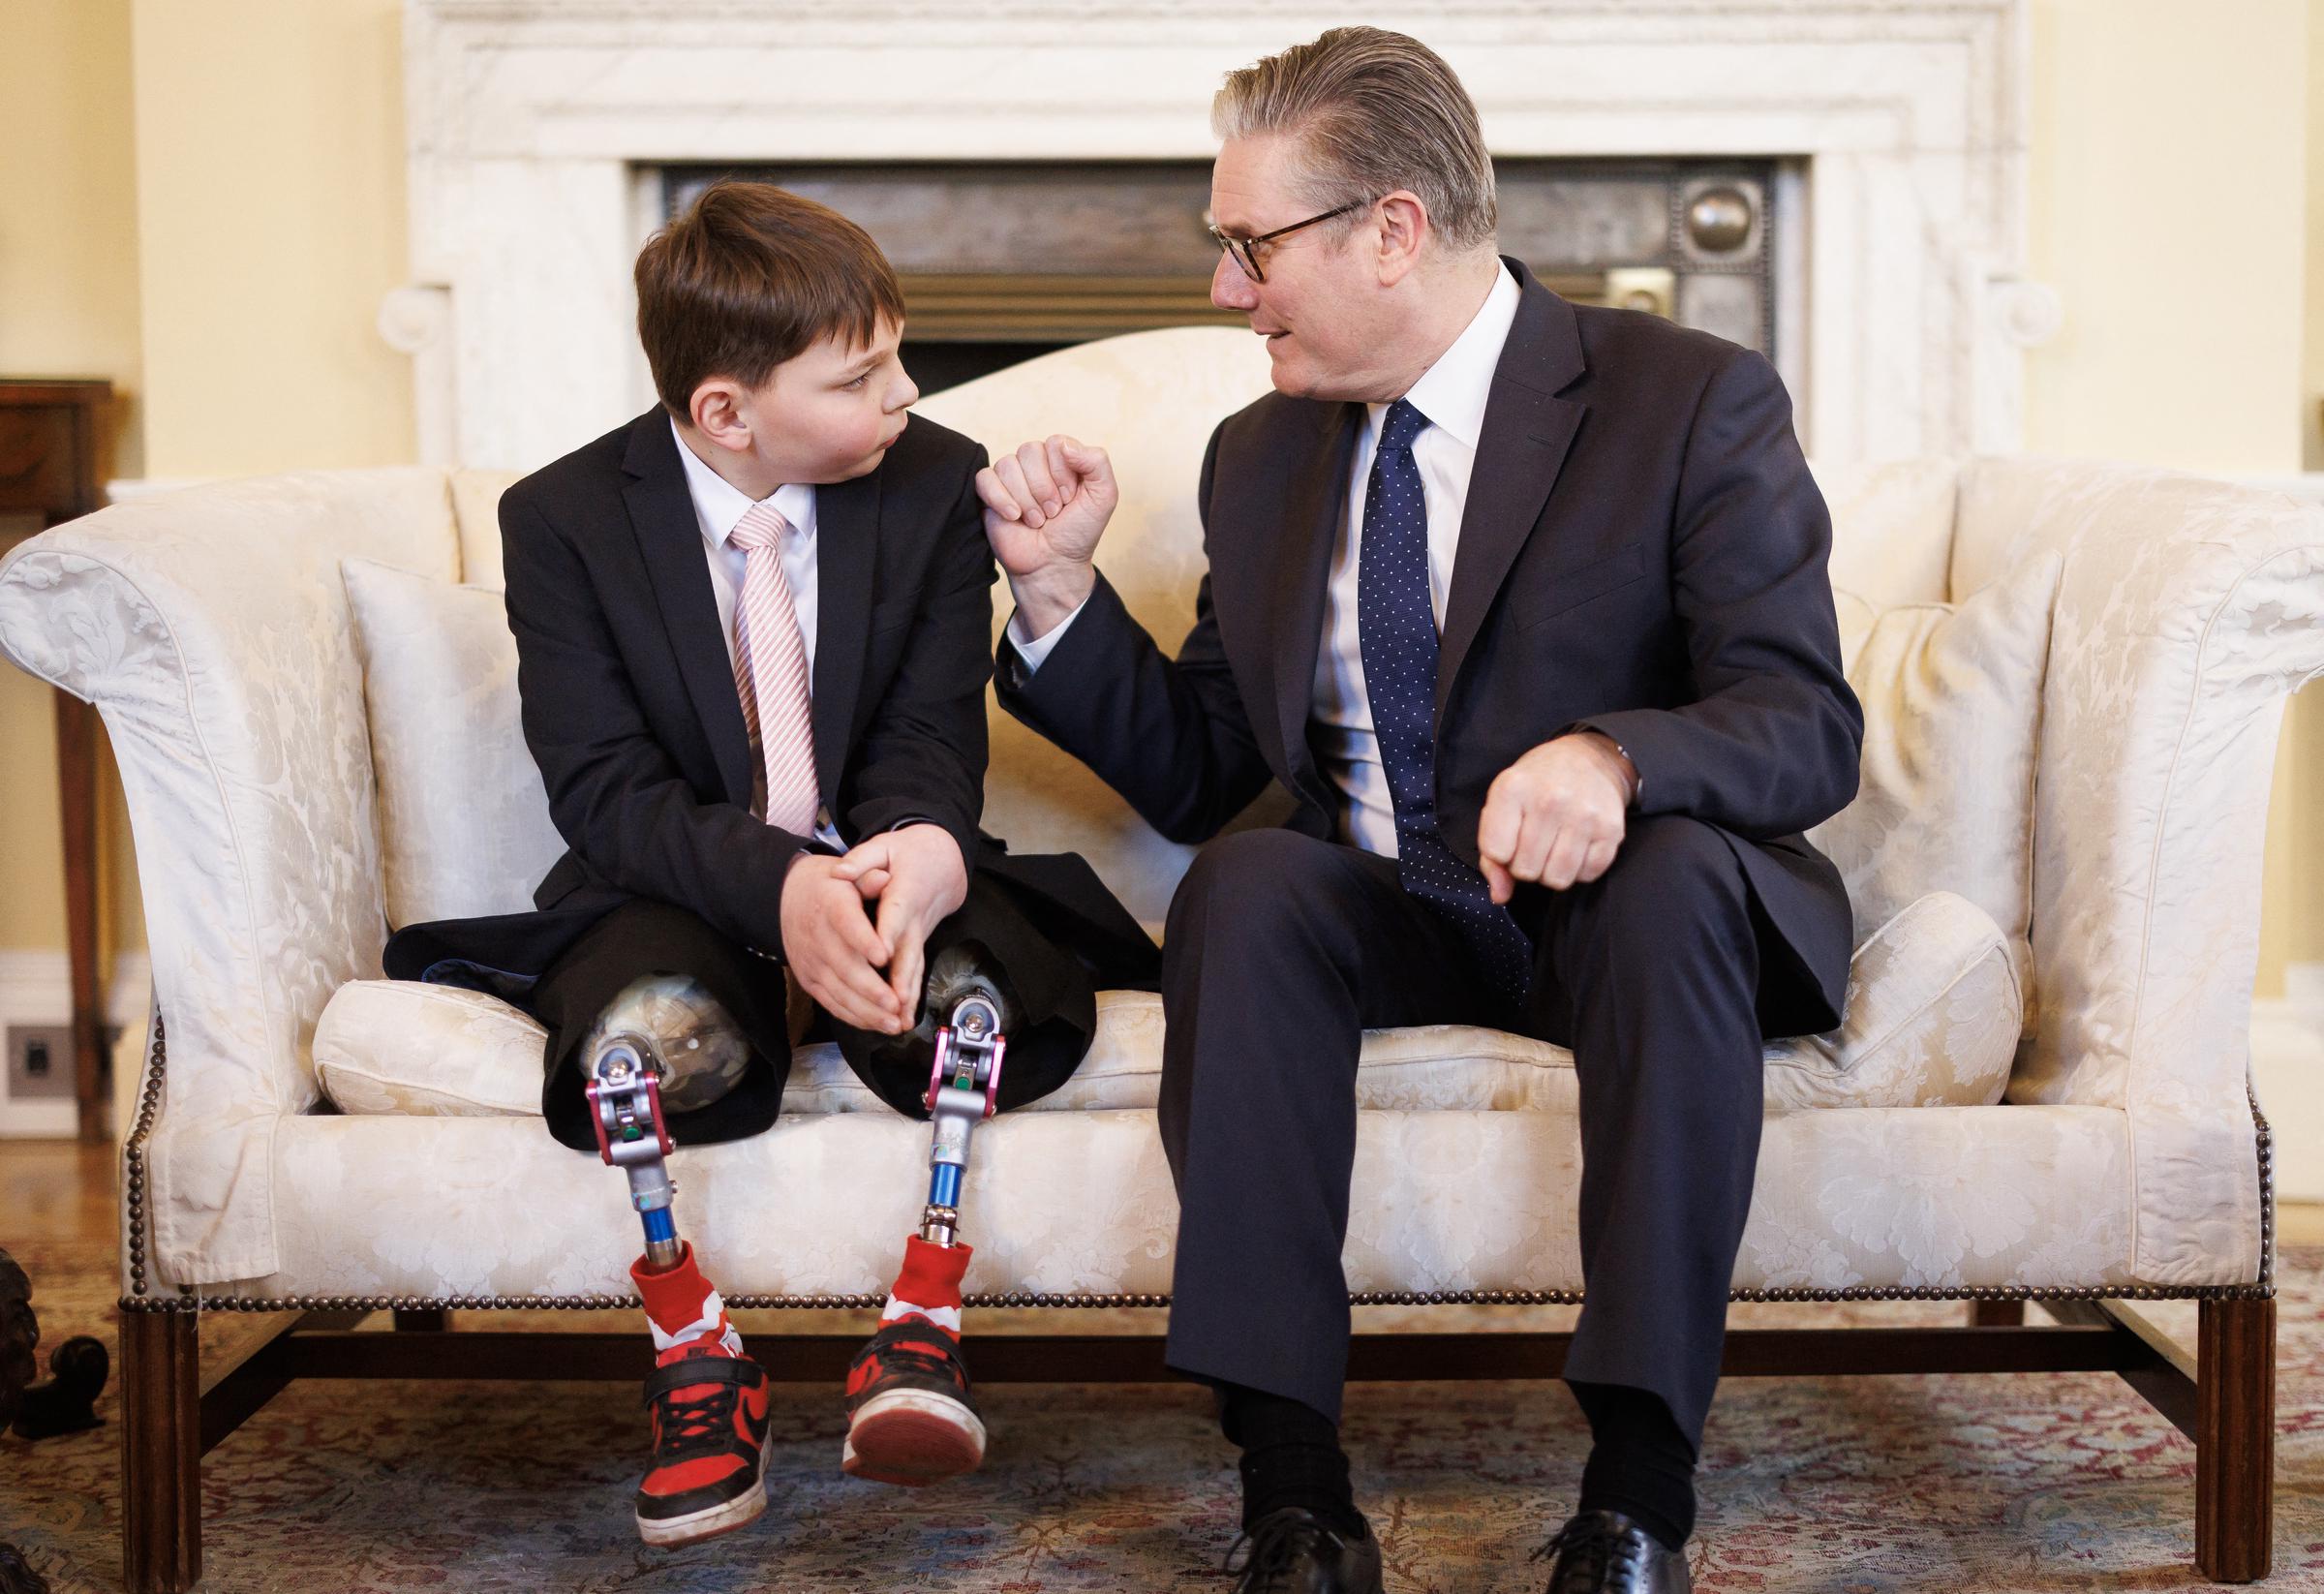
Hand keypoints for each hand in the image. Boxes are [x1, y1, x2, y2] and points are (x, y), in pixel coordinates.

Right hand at [778, 853, 904, 1032]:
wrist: (793, 896)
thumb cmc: (833, 886)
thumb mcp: (851, 874)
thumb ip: (869, 878)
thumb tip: (884, 878)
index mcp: (830, 904)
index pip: (846, 924)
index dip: (863, 940)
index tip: (884, 956)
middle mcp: (816, 936)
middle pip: (843, 967)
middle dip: (871, 989)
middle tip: (896, 1005)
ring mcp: (810, 961)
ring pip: (838, 991)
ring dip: (866, 1011)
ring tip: (893, 1024)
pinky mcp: (808, 979)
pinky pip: (830, 1002)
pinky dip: (853, 1016)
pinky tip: (875, 1025)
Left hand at [831, 824, 968, 1029]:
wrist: (942, 862)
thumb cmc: (907, 854)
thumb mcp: (884, 846)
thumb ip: (863, 859)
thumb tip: (841, 870)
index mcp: (905, 890)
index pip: (895, 913)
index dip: (888, 933)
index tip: (881, 954)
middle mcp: (915, 918)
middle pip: (910, 950)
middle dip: (902, 979)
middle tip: (895, 1003)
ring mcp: (919, 933)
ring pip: (915, 967)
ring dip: (908, 995)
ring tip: (901, 1021)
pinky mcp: (918, 943)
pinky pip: (915, 972)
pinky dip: (910, 996)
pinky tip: (903, 1017)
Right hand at [973, 435, 1114, 636]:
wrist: (1054, 565)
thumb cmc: (1078, 532)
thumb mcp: (1103, 496)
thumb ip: (1096, 462)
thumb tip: (1063, 444)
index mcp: (1061, 458)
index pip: (1055, 443)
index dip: (1062, 473)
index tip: (1069, 498)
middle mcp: (1035, 463)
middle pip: (1029, 451)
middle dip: (1044, 489)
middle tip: (1053, 512)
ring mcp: (1010, 477)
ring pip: (1008, 465)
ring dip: (1026, 500)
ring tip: (1036, 521)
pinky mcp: (989, 493)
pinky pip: (985, 478)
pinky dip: (1000, 499)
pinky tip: (1013, 516)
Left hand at [1476, 732, 1635, 900]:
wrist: (1589, 758)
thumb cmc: (1538, 784)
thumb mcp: (1503, 803)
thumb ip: (1491, 853)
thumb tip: (1500, 895)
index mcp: (1513, 788)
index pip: (1496, 852)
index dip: (1501, 855)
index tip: (1511, 840)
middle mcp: (1550, 800)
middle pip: (1527, 871)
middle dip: (1527, 865)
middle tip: (1535, 843)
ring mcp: (1584, 815)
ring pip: (1557, 880)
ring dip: (1552, 871)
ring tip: (1554, 847)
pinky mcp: (1611, 830)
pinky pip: (1587, 875)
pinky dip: (1579, 869)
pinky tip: (1576, 846)